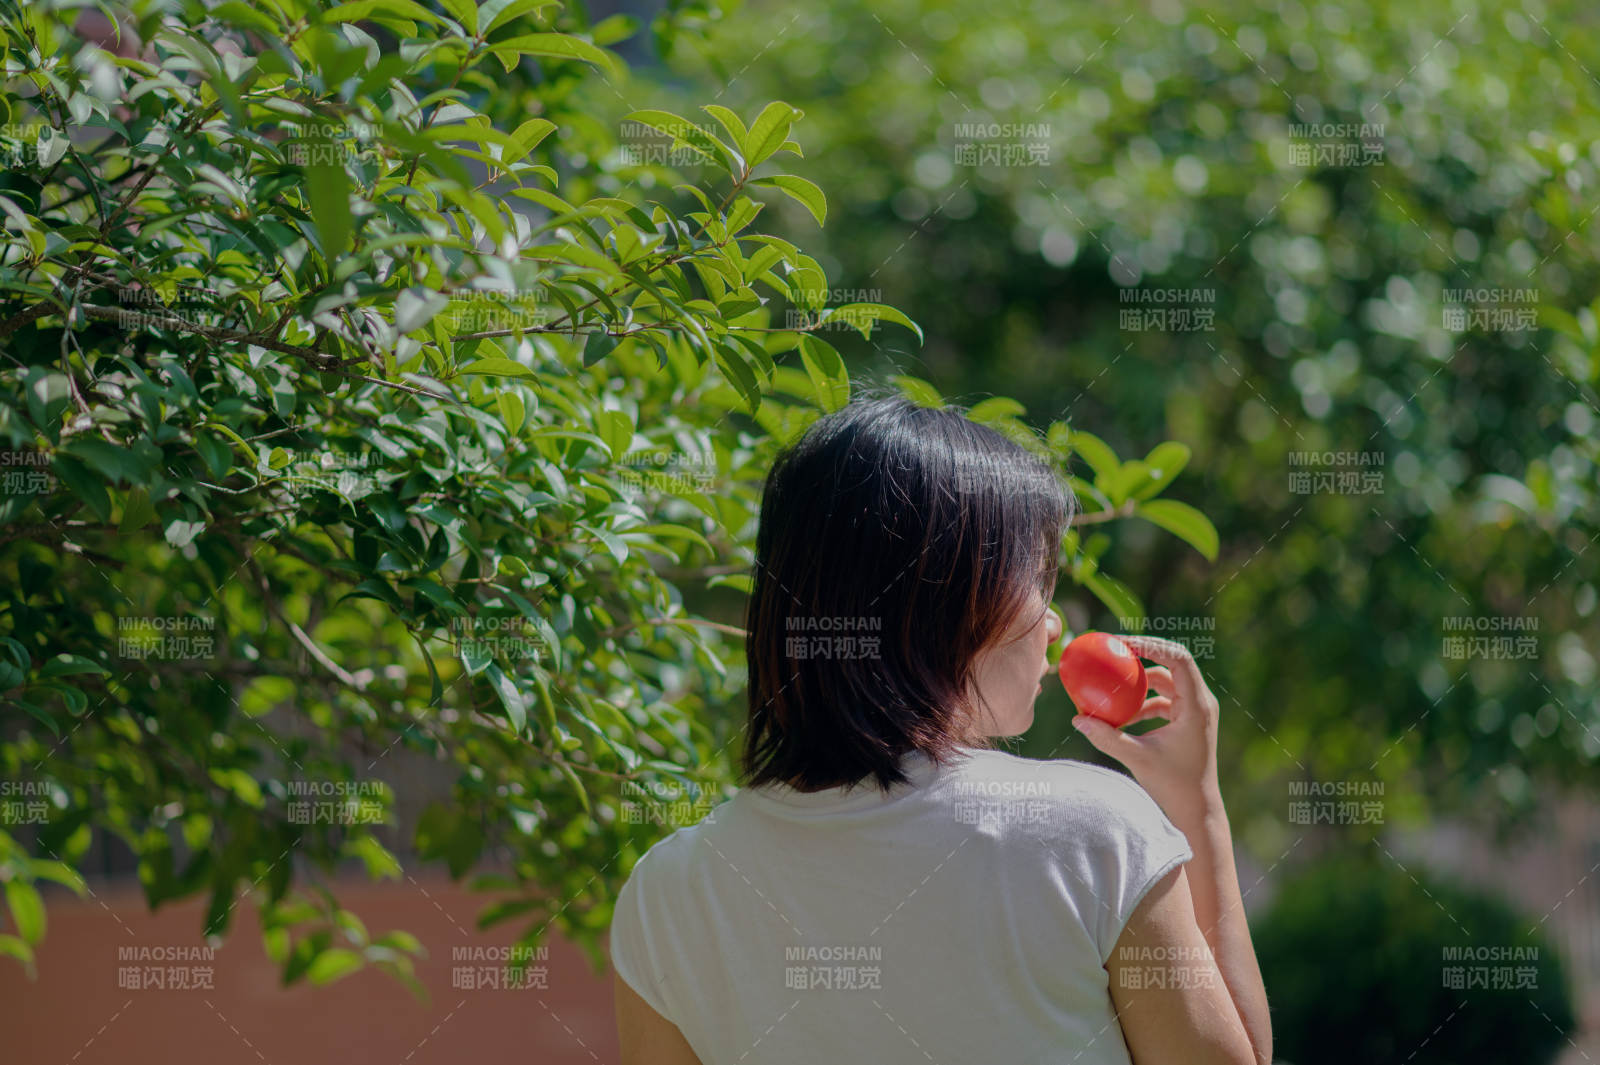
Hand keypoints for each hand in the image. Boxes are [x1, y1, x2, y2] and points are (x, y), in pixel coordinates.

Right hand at [1069, 634, 1221, 818]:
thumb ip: (1107, 737)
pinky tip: (1122, 716)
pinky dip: (1143, 702)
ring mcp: (1196, 711)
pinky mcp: (1188, 721)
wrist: (1197, 809)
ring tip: (1112, 684)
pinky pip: (1165, 699)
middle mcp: (1200, 703)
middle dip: (1143, 655)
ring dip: (1140, 683)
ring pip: (1167, 681)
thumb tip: (1077, 719)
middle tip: (1113, 651)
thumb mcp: (1137, 758)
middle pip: (1173, 663)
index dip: (1152, 645)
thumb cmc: (1173, 785)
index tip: (1122, 644)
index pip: (1178, 658)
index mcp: (1196, 705)